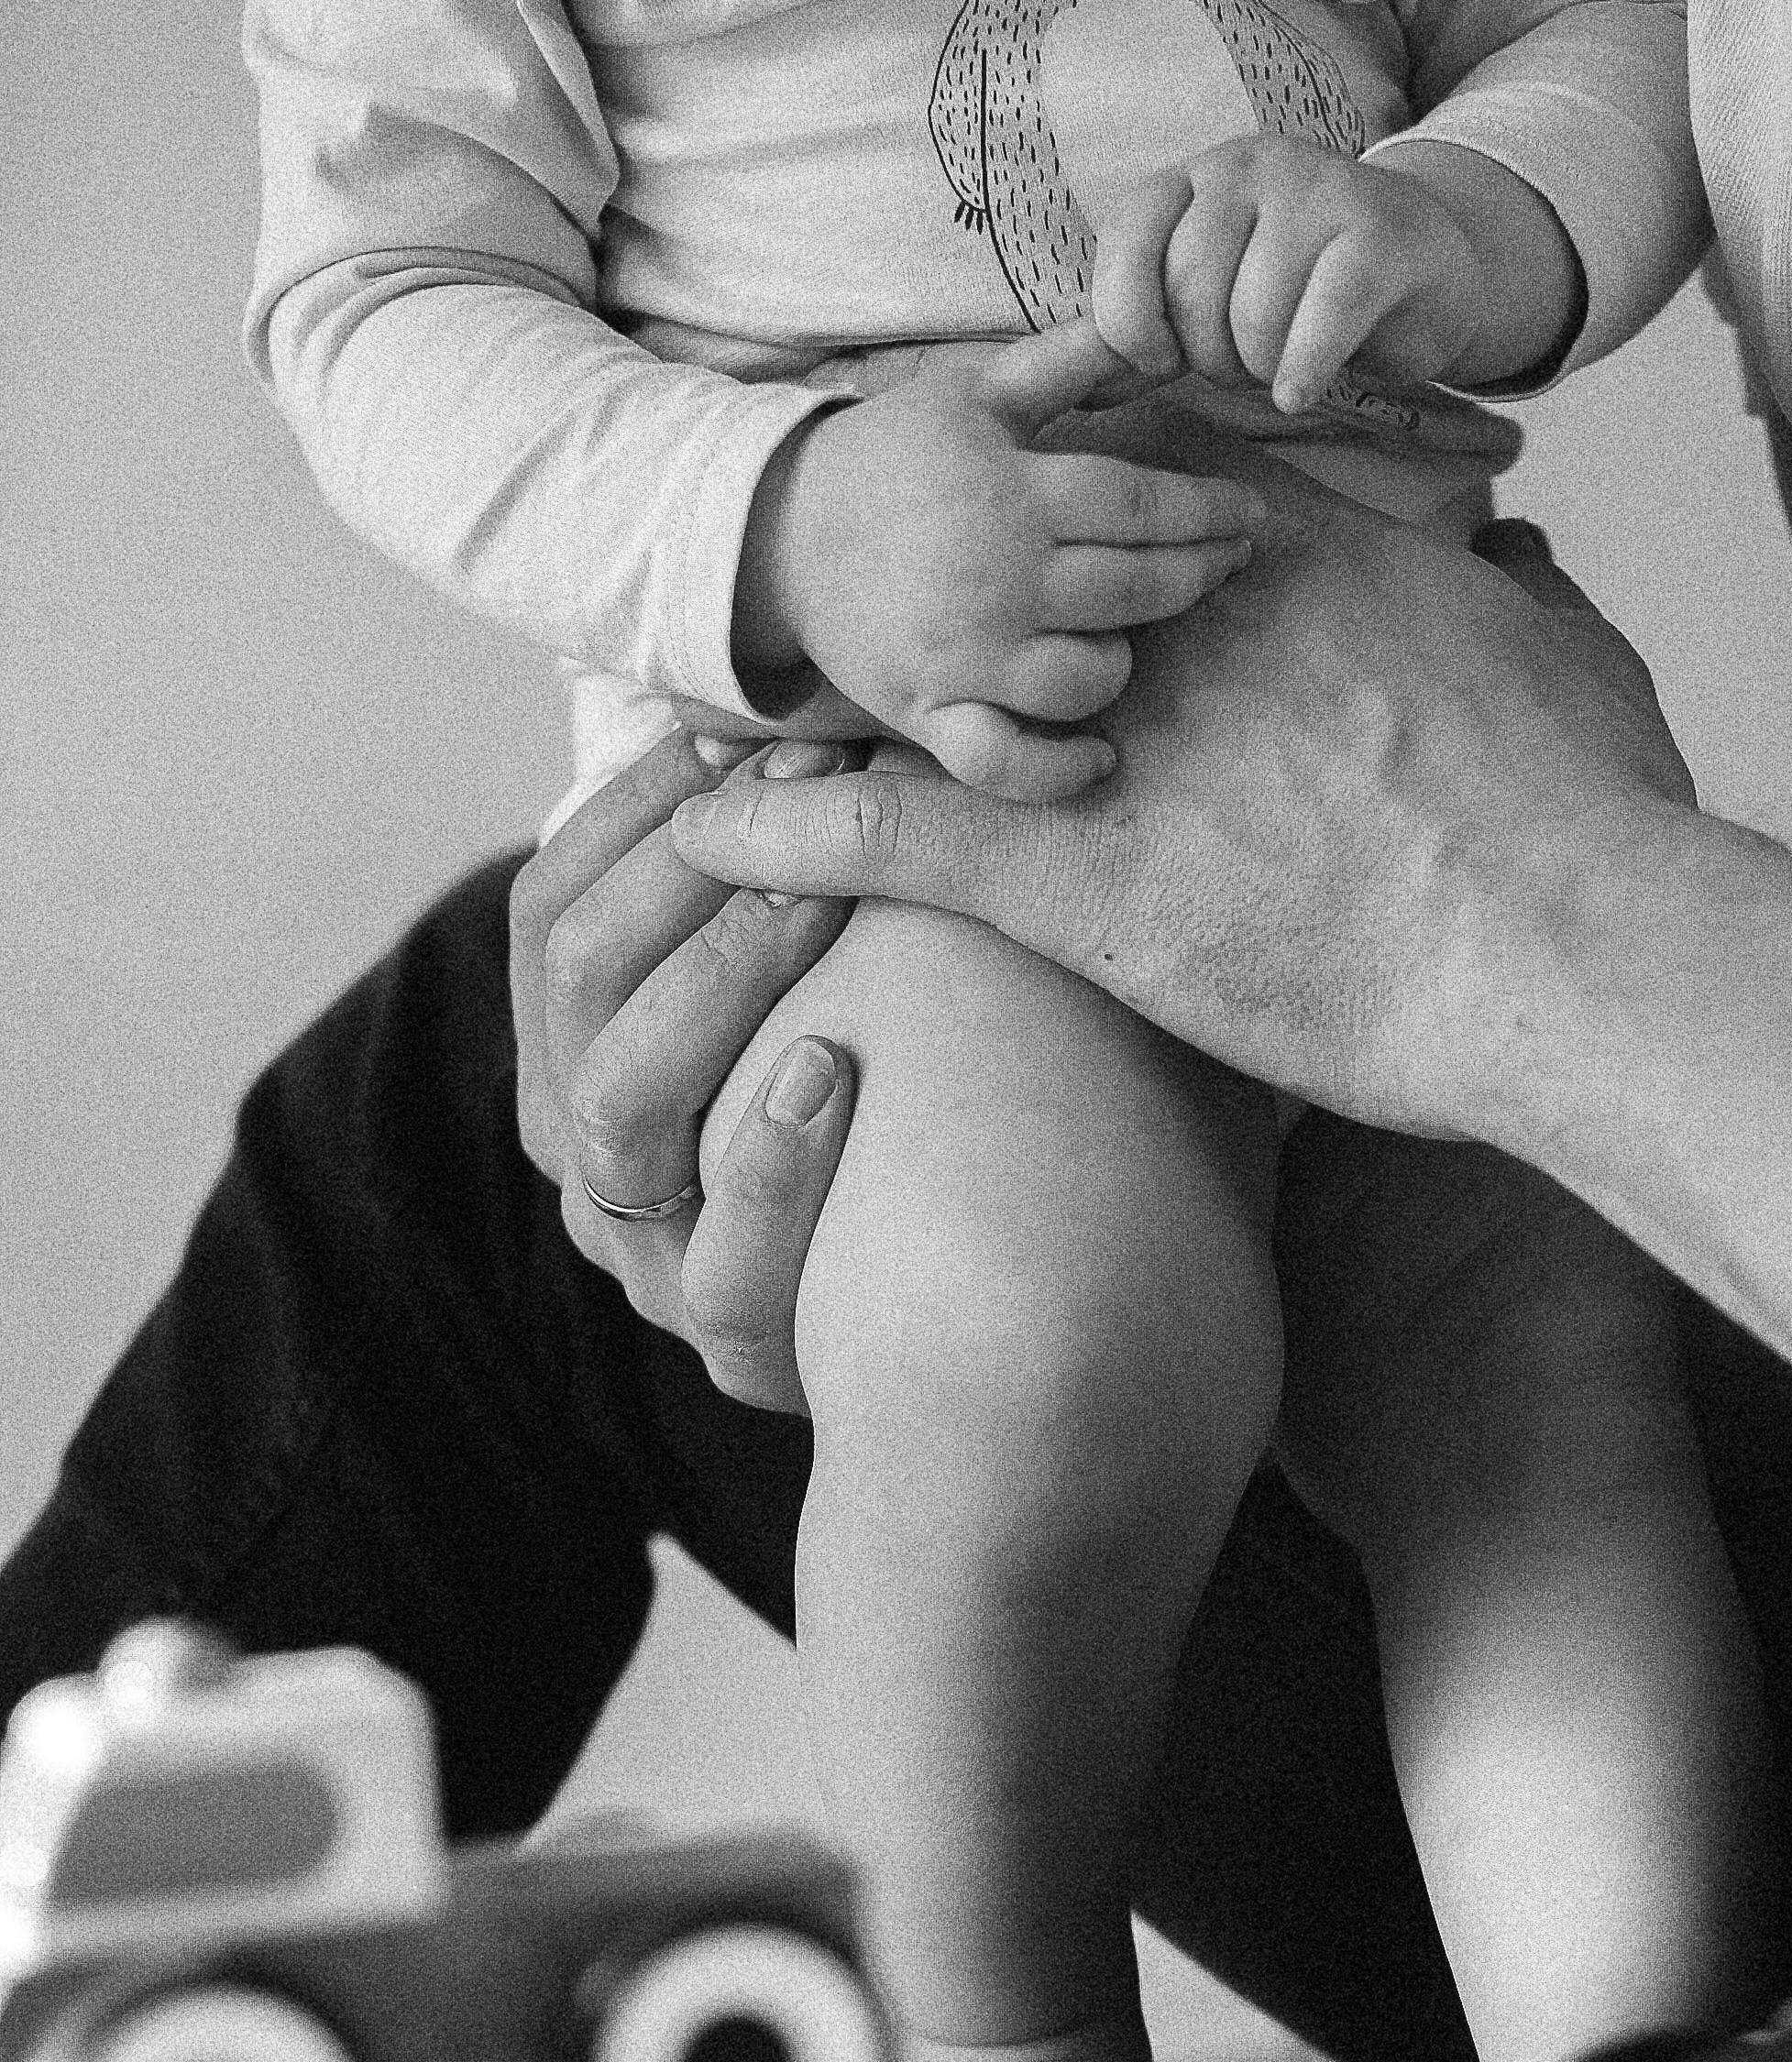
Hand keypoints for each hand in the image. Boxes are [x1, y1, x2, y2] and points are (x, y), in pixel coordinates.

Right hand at [508, 725, 861, 1409]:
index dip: (633, 811)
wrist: (971, 1315)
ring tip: (811, 893)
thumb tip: (771, 710)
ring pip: (620, 1109)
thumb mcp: (815, 981)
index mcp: (575, 1058)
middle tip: (803, 781)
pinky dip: (772, 1161)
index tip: (741, 730)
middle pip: (574, 982)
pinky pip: (726, 1266)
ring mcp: (653, 1263)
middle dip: (685, 865)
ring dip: (717, 977)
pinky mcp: (743, 1350)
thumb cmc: (898, 1104)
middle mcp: (589, 1160)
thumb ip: (769, 878)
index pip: (549, 908)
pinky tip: (835, 1070)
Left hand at [672, 473, 1695, 1141]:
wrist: (1566, 940)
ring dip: (819, 709)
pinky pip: (892, 841)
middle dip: (914, 597)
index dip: (1050, 513)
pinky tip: (706, 835)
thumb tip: (1516, 551)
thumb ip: (1520, 592)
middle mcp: (1172, 629)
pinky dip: (788, 836)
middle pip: (1003, 582)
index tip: (994, 516)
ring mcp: (1112, 745)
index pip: (1132, 497)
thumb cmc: (1589, 816)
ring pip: (923, 702)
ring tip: (712, 721)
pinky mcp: (1076, 880)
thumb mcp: (1571, 661)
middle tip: (828, 606)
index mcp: (1285, 564)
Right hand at [735, 324, 1265, 803]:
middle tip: (1230, 563)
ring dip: (1121, 661)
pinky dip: (1058, 769)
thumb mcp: (973, 391)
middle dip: (1198, 574)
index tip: (1251, 516)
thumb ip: (1066, 363)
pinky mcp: (930, 712)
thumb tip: (1153, 333)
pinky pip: (1007, 762)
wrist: (776, 531)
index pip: (1142, 504)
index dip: (1209, 512)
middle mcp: (997, 579)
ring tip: (1122, 638)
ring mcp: (964, 656)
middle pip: (1134, 588)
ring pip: (1087, 678)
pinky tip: (1099, 756)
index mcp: (1011, 493)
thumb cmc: (889, 457)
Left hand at [1087, 135, 1581, 409]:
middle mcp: (1250, 165)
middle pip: (1192, 287)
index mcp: (1196, 177)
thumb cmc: (1304, 295)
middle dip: (1208, 356)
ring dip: (1262, 369)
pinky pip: (1320, 321)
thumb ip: (1151, 331)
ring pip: (1254, 314)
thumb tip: (1080, 394)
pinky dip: (1303, 372)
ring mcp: (1319, 190)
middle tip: (1241, 365)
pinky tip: (1302, 391)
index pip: (1128, 237)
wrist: (1427, 266)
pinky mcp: (1380, 235)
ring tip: (1283, 365)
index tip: (1161, 359)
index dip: (1130, 319)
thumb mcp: (1217, 299)